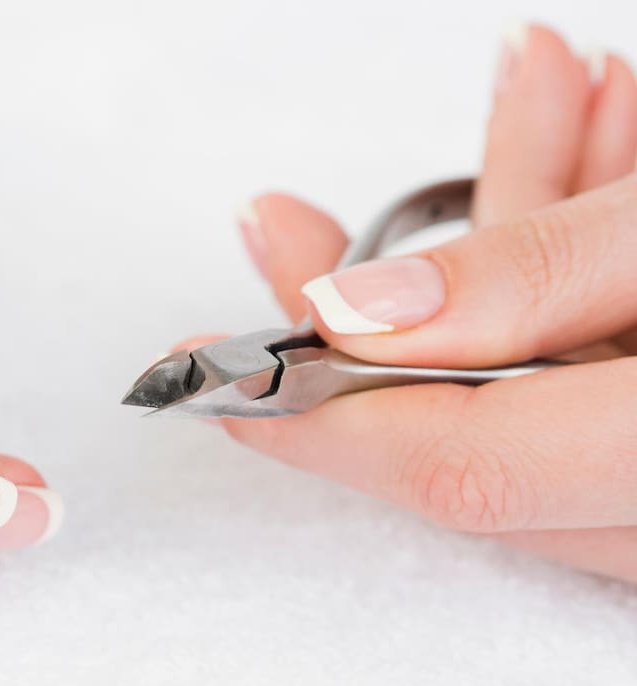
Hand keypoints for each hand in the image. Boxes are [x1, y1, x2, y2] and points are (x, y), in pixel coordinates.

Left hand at [195, 25, 636, 580]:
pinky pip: (602, 384)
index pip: (463, 470)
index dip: (325, 419)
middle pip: (477, 434)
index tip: (213, 377)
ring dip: (523, 234)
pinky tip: (592, 133)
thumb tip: (352, 317)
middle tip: (290, 223)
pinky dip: (587, 272)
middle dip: (394, 301)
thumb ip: (533, 277)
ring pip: (544, 393)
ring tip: (535, 88)